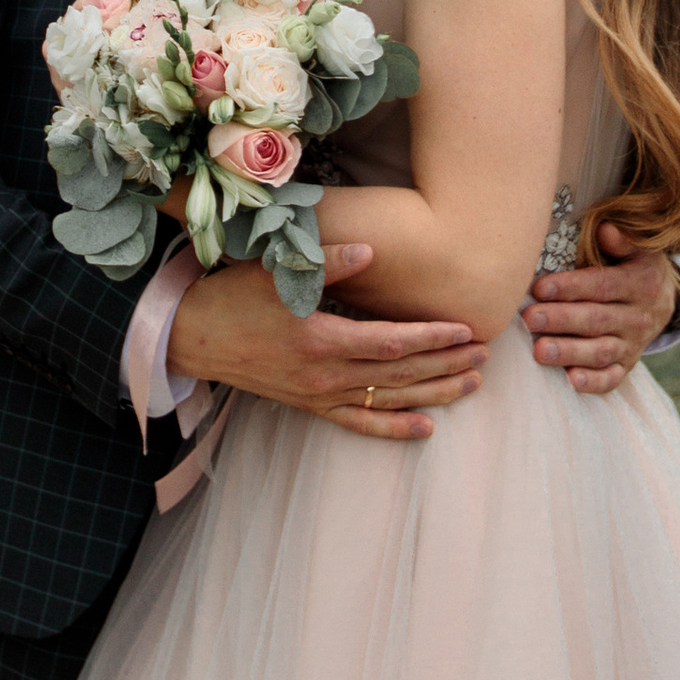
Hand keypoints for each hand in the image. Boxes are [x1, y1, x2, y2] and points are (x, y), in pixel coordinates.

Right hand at [172, 243, 487, 443]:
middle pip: (400, 374)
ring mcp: (320, 395)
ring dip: (434, 394)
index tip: (464, 329)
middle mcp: (325, 375)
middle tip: (485, 354)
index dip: (431, 337)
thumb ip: (327, 261)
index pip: (391, 343)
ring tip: (472, 385)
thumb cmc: (234, 299)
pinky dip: (394, 429)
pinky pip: (360, 424)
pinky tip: (426, 429)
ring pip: (389, 400)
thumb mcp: (276, 272)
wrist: (194, 338)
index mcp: (321, 339)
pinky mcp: (311, 406)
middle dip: (445, 364)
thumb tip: (371, 250)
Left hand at [521, 225, 679, 394]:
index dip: (570, 287)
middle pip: (595, 320)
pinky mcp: (625, 367)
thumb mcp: (638, 249)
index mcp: (639, 284)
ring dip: (569, 352)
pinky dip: (592, 383)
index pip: (600, 286)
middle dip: (560, 320)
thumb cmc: (634, 267)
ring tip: (539, 350)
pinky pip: (610, 379)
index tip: (539, 287)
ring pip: (599, 351)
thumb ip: (622, 241)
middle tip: (529, 318)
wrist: (664, 301)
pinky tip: (570, 380)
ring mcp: (632, 346)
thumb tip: (605, 230)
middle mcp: (637, 318)